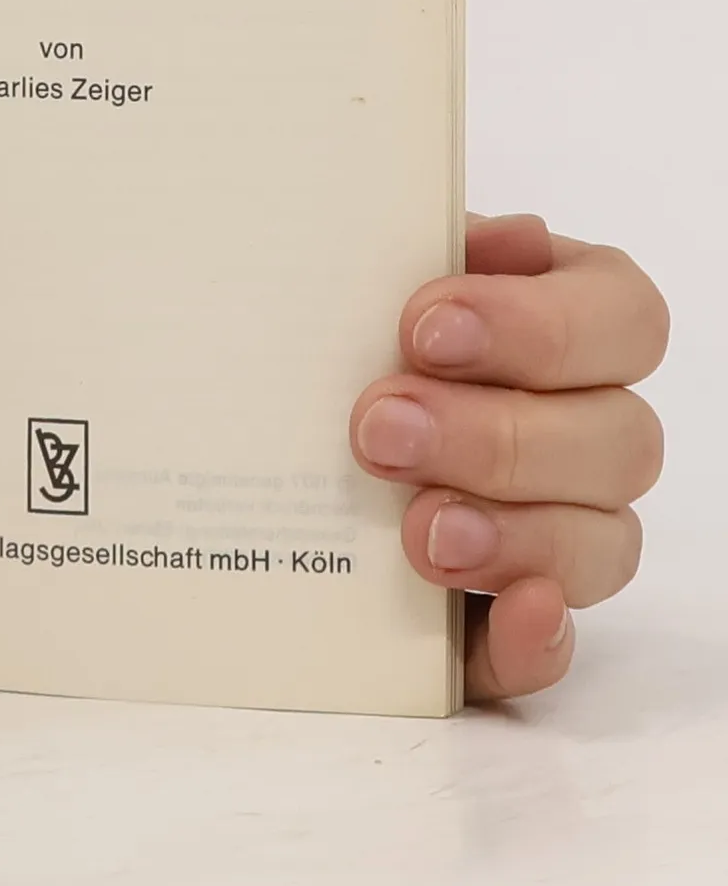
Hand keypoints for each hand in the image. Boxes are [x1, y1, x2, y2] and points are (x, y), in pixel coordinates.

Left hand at [350, 212, 667, 700]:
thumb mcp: (365, 275)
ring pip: (602, 543)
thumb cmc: (335, 328)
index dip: (537, 326)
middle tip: (379, 428)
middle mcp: (587, 426)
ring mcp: (563, 526)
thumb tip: (502, 239)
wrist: (262, 413)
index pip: (622, 320)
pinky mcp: (509, 616)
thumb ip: (416, 250)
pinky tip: (508, 614)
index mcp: (572, 321)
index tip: (425, 328)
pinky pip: (553, 645)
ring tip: (416, 530)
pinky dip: (534, 640)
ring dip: (515, 535)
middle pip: (616, 440)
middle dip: (495, 435)